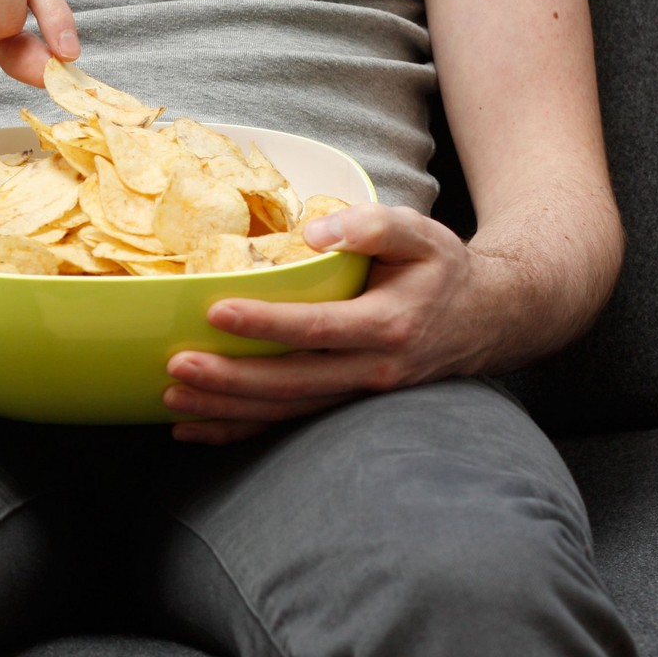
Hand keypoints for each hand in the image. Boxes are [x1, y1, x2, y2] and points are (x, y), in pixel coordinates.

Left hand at [164, 203, 498, 443]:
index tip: (216, 311)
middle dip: (230, 379)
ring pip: (284, 412)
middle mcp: (372, 371)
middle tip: (177, 366)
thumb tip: (314, 231)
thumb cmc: (442, 270)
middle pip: (292, 382)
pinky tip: (195, 428)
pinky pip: (287, 426)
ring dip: (227, 410)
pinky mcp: (343, 406)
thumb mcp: (421, 234)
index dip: (266, 323)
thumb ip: (373, 225)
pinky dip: (238, 431)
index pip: (319, 328)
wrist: (484, 320)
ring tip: (173, 398)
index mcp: (389, 325)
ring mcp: (357, 396)